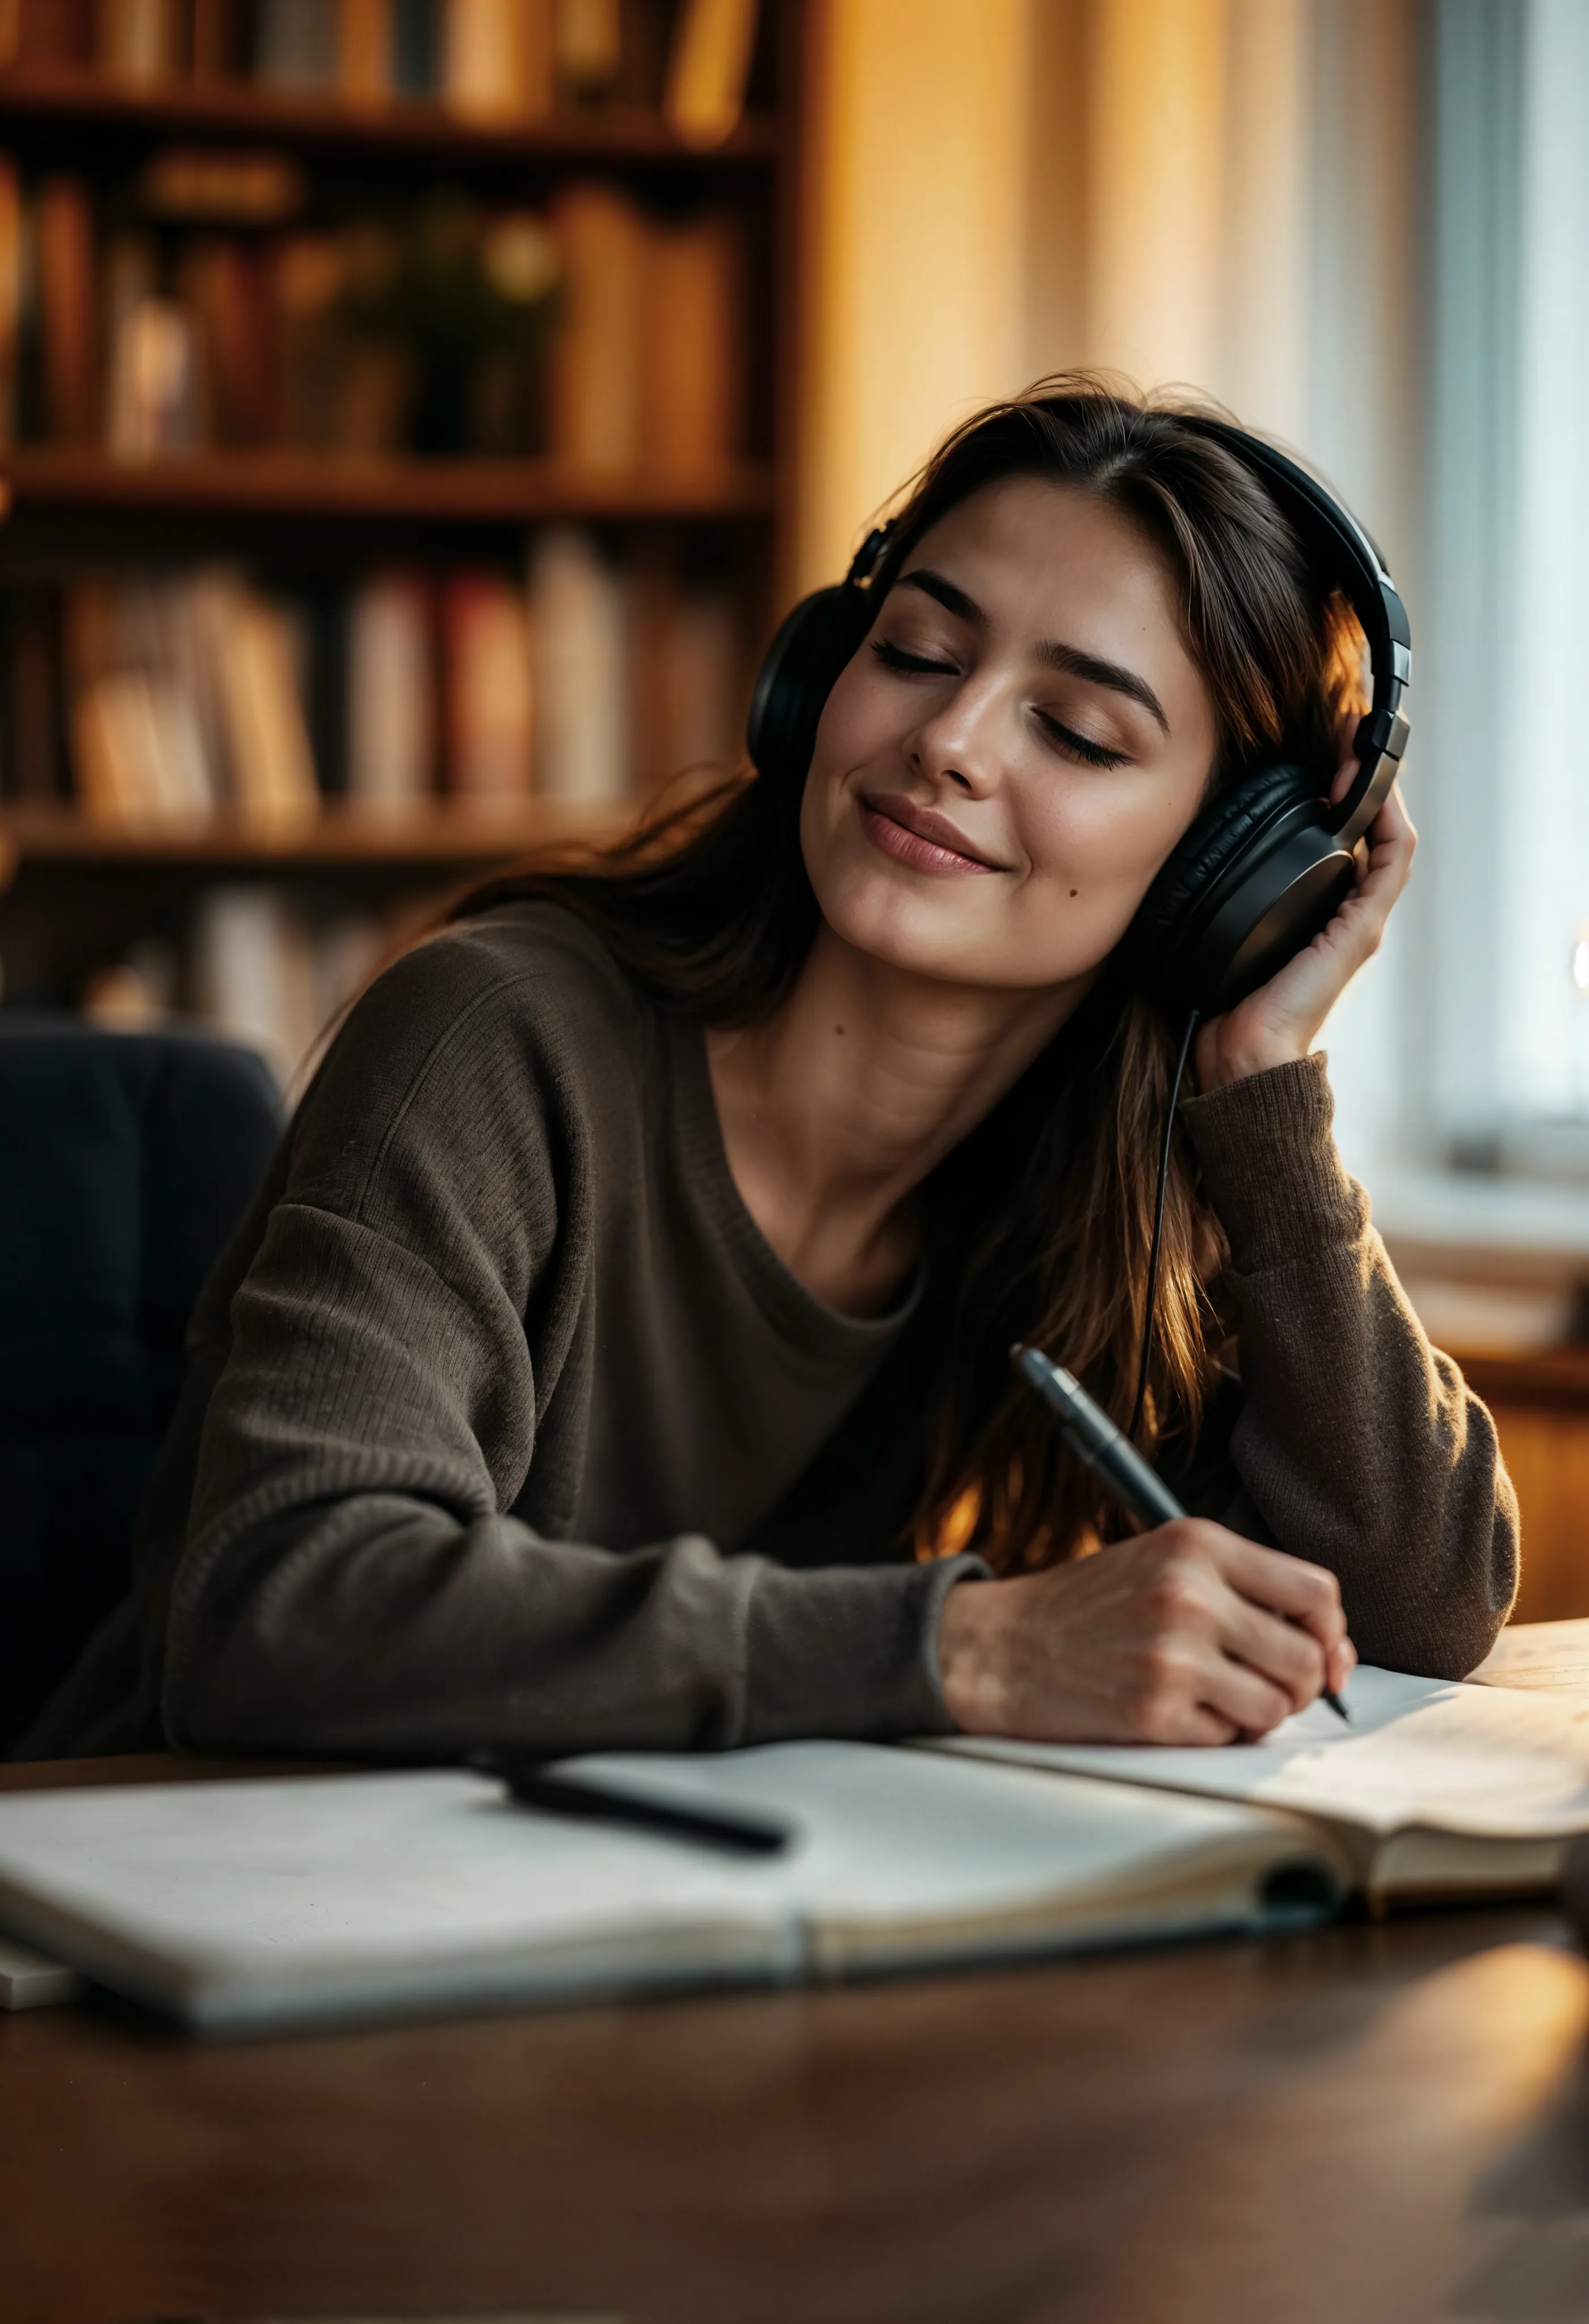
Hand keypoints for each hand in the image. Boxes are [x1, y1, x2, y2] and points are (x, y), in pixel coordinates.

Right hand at [936, 1519, 1356, 1744]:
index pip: (1316, 1591)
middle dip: (1299, 1685)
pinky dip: (1211, 1733)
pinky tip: (1173, 1711)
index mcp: (1197, 1545)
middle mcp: (1190, 1594)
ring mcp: (1172, 1654)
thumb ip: (1244, 1591)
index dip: (1330, 1631)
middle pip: (1308, 1658)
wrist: (1001, 1647)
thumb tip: (1334, 1654)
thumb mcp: (1163, 1563)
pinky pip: (1228, 1738)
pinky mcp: (1153, 1711)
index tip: (1321, 1651)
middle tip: (1262, 1683)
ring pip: (1276, 1707)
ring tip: (1211, 1696)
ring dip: (1254, 1713)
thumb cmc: (1088, 1608)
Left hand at [1196, 765, 1415, 1090]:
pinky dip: (1388, 822)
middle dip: (1360, 773)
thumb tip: (1191, 846)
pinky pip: (1392, 862)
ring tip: (1356, 744)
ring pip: (1388, 837)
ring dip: (1376, 786)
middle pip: (1371, 828)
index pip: (1346, 836)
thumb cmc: (1226, 1000)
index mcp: (1318, 911)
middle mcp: (1346, 912)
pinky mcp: (1361, 929)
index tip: (1321, 745)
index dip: (1339, 787)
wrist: (1244, 1053)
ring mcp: (1359, 920)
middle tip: (1343, 727)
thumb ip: (1226, 893)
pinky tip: (1373, 790)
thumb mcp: (1223, 927)